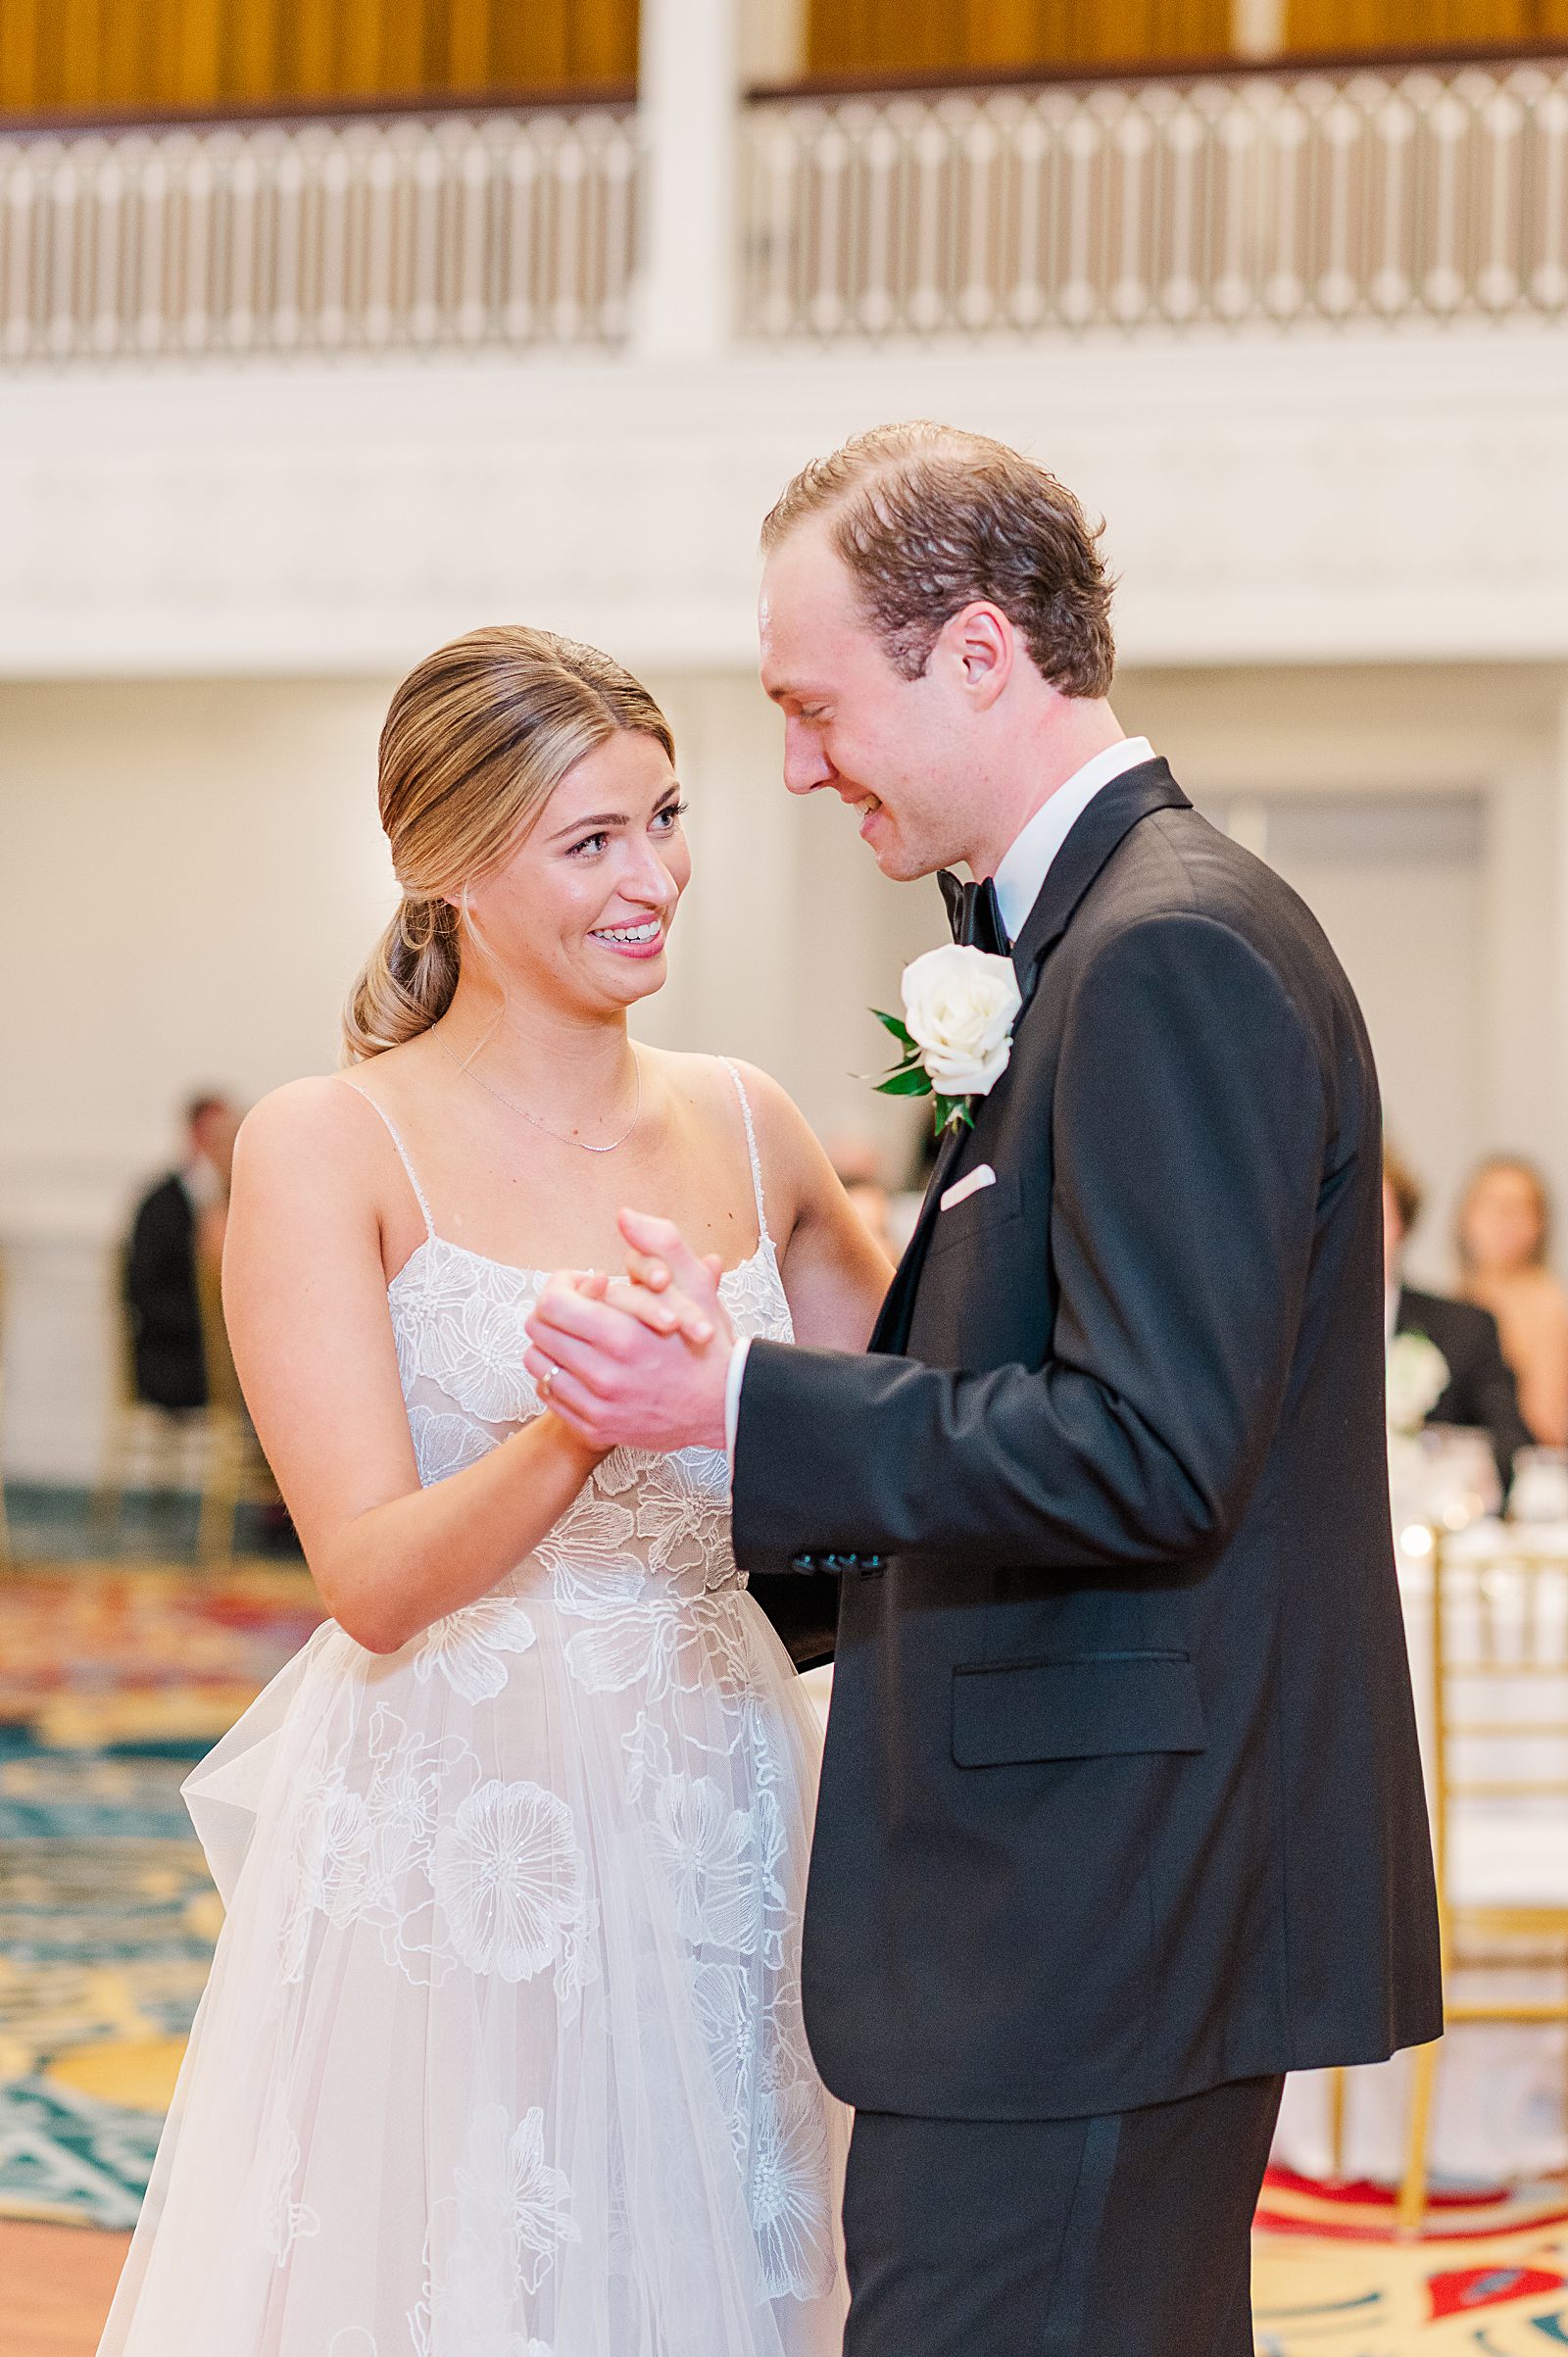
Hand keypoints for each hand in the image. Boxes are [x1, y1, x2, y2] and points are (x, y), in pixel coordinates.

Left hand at [523, 1212, 734, 1453]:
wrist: (724, 1407)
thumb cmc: (706, 1344)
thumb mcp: (694, 1286)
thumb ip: (661, 1244)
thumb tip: (625, 1216)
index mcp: (625, 1336)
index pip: (552, 1303)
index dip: (561, 1286)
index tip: (583, 1285)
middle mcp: (606, 1375)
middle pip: (538, 1330)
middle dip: (555, 1311)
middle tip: (580, 1308)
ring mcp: (598, 1406)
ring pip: (538, 1363)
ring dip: (553, 1343)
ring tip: (580, 1337)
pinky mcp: (594, 1428)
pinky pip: (549, 1394)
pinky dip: (559, 1376)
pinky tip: (583, 1366)